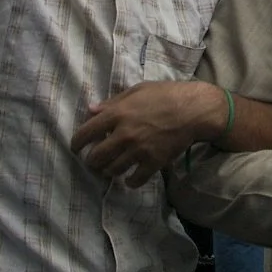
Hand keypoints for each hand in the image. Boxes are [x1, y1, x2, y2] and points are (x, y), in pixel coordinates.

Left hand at [71, 81, 221, 187]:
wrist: (195, 110)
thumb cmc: (167, 94)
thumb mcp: (138, 90)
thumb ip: (113, 102)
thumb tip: (91, 110)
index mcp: (117, 114)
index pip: (85, 133)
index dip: (76, 143)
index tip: (76, 148)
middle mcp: (124, 134)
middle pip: (95, 157)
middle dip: (92, 161)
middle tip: (95, 160)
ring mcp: (138, 150)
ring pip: (112, 170)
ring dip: (109, 170)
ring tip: (112, 168)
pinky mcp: (153, 162)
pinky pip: (134, 180)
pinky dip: (130, 181)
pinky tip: (131, 177)